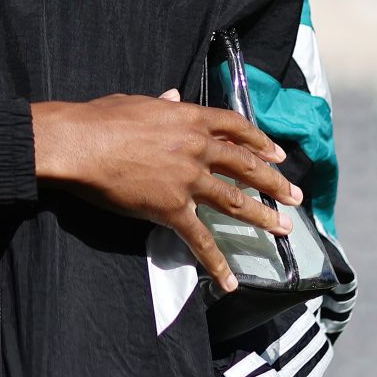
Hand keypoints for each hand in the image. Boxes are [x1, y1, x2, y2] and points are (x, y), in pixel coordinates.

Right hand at [31, 90, 300, 291]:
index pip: (235, 127)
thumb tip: (174, 95)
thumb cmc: (101, 118)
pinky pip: (199, 239)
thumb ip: (162, 104)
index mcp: (189, 118)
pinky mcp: (171, 208)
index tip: (277, 153)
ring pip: (233, 201)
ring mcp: (187, 179)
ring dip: (261, 215)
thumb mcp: (137, 102)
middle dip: (273, 181)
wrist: (81, 143)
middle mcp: (196, 148)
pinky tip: (229, 281)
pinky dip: (216, 262)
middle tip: (295, 195)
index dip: (259, 141)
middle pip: (245, 165)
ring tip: (282, 228)